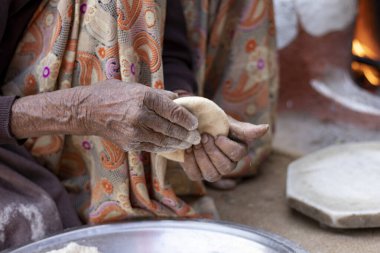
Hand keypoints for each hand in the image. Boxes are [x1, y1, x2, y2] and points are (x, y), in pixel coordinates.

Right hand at [11, 80, 199, 152]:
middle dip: (187, 134)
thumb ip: (158, 94)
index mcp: (144, 97)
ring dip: (179, 143)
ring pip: (164, 140)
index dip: (188, 119)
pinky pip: (153, 147)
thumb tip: (177, 99)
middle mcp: (141, 115)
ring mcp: (135, 132)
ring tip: (188, 144)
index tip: (195, 123)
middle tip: (197, 137)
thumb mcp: (135, 87)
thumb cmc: (111, 94)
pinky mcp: (130, 143)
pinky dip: (165, 148)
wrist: (87, 111)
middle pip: (171, 128)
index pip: (174, 111)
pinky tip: (173, 147)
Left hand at [180, 117, 268, 181]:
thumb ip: (244, 128)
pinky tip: (188, 149)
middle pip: (225, 167)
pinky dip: (190, 162)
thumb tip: (266, 128)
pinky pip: (195, 175)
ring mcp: (214, 171)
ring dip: (201, 158)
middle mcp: (229, 164)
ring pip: (211, 175)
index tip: (218, 135)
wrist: (193, 124)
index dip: (227, 147)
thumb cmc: (213, 121)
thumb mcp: (227, 121)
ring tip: (195, 143)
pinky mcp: (199, 174)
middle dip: (212, 151)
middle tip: (203, 137)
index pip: (238, 154)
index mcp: (239, 150)